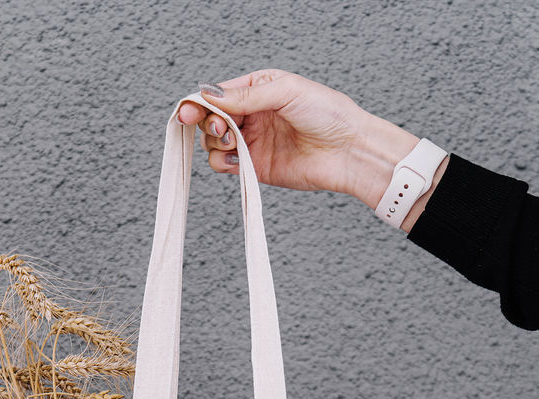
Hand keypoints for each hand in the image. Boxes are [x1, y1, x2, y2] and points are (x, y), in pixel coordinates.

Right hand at [178, 70, 447, 231]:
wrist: (348, 152)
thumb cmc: (327, 114)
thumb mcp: (285, 92)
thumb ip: (245, 97)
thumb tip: (208, 96)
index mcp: (258, 90)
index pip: (218, 94)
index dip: (200, 102)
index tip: (189, 111)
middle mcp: (252, 115)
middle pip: (211, 119)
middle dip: (207, 123)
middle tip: (220, 128)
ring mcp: (253, 142)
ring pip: (214, 143)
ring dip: (214, 143)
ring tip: (231, 143)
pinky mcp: (256, 168)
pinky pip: (226, 165)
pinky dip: (222, 163)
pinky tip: (234, 159)